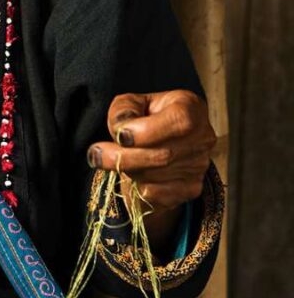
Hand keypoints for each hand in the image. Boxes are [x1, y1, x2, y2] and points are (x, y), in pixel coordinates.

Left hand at [88, 90, 215, 247]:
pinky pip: (157, 194)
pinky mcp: (192, 188)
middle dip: (123, 157)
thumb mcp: (132, 103)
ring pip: (156, 177)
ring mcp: (199, 165)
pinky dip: (137, 186)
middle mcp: (202, 137)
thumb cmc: (144, 116)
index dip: (147, 131)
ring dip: (127, 170)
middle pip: (163, 155)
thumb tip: (122, 129)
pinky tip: (131, 172)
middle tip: (95, 154)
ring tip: (113, 159)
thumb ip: (124, 109)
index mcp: (191, 107)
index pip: (179, 121)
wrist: (159, 141)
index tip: (120, 134)